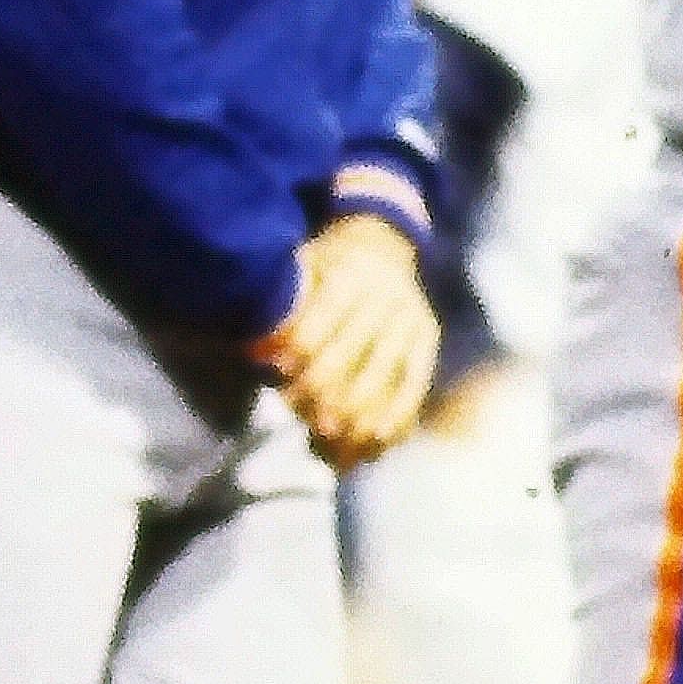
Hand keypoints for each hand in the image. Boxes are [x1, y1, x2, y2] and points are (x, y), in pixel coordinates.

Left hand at [253, 214, 439, 467]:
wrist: (382, 245)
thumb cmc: (328, 265)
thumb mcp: (302, 265)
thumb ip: (283, 304)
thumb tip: (255, 351)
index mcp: (347, 274)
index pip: (321, 319)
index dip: (299, 350)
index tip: (278, 375)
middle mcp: (382, 295)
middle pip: (348, 352)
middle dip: (320, 388)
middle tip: (299, 411)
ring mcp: (409, 318)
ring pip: (381, 374)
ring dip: (354, 411)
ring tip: (329, 435)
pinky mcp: (427, 337)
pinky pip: (415, 382)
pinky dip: (397, 413)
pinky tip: (377, 438)